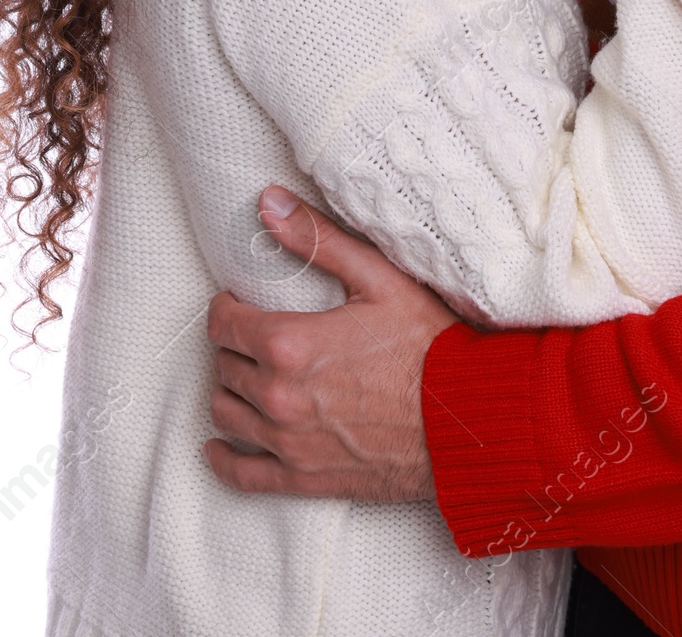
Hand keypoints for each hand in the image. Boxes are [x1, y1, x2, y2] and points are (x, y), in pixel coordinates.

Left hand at [204, 186, 455, 501]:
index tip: (237, 302)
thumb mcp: (378, 278)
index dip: (226, 308)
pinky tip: (217, 448)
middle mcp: (278, 396)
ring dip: (229, 392)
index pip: (223, 324)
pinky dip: (224, 459)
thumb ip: (317, 239)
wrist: (464, 417)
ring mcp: (288, 443)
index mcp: (289, 344)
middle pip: (224, 366)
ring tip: (246, 378)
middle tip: (254, 335)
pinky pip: (243, 474)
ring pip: (226, 414)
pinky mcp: (303, 478)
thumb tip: (268, 203)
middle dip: (233, 346)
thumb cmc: (427, 345)